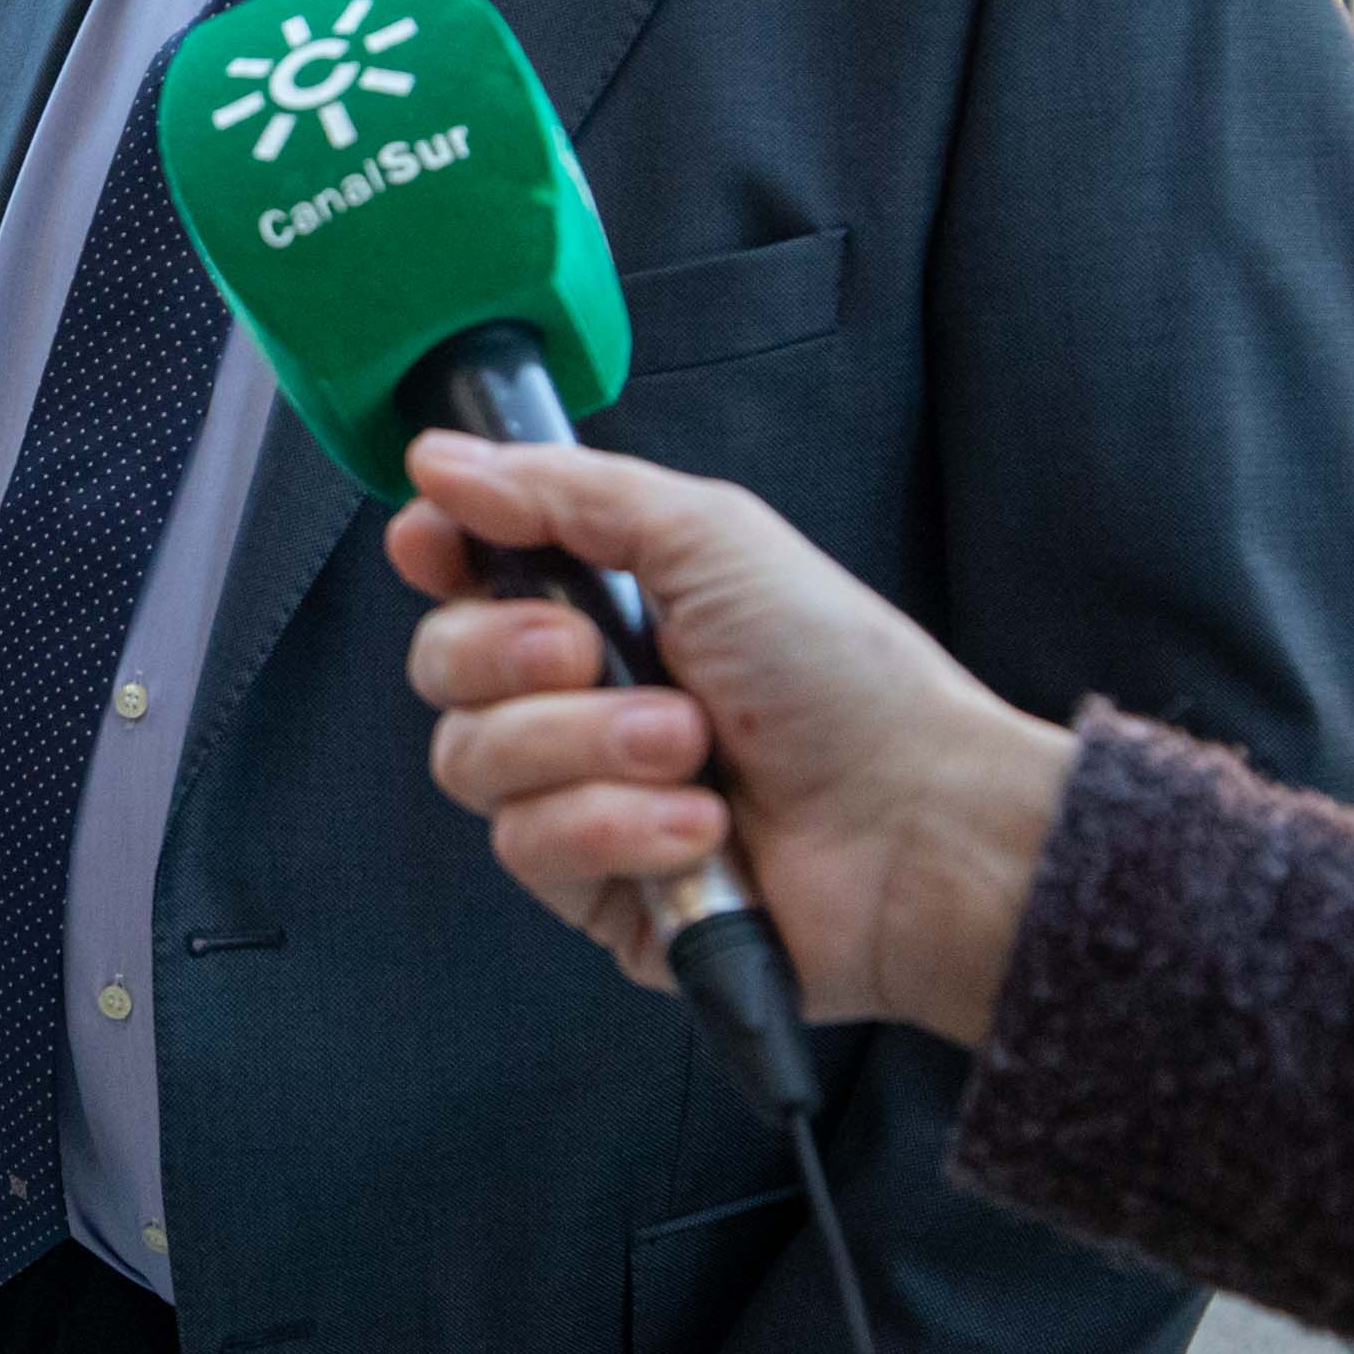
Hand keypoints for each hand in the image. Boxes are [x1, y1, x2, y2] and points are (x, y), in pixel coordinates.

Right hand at [388, 436, 1073, 1049]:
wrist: (917, 824)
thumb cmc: (844, 678)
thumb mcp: (710, 537)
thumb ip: (565, 492)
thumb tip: (436, 460)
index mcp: (606, 607)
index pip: (465, 574)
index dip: (437, 554)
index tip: (437, 545)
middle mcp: (579, 701)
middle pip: (442, 666)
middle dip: (509, 653)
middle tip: (593, 652)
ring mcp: (580, 799)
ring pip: (471, 760)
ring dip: (584, 745)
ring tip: (692, 748)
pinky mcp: (592, 893)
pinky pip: (528, 848)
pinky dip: (613, 826)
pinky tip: (698, 827)